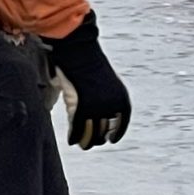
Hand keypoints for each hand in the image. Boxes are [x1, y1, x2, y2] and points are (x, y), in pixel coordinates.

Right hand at [42, 11, 130, 149]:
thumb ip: (101, 95)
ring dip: (87, 140)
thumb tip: (95, 107)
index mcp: (121, 98)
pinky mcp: (80, 109)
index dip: (116, 132)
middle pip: (105, 130)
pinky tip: (72, 140)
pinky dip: (74, 136)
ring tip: (82, 144)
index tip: (111, 139)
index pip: (121, 122)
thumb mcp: (103, 80)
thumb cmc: (87, 60)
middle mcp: (112, 105)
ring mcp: (96, 108)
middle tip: (93, 142)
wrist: (78, 50)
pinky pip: (78, 129)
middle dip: (99, 137)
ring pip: (92, 133)